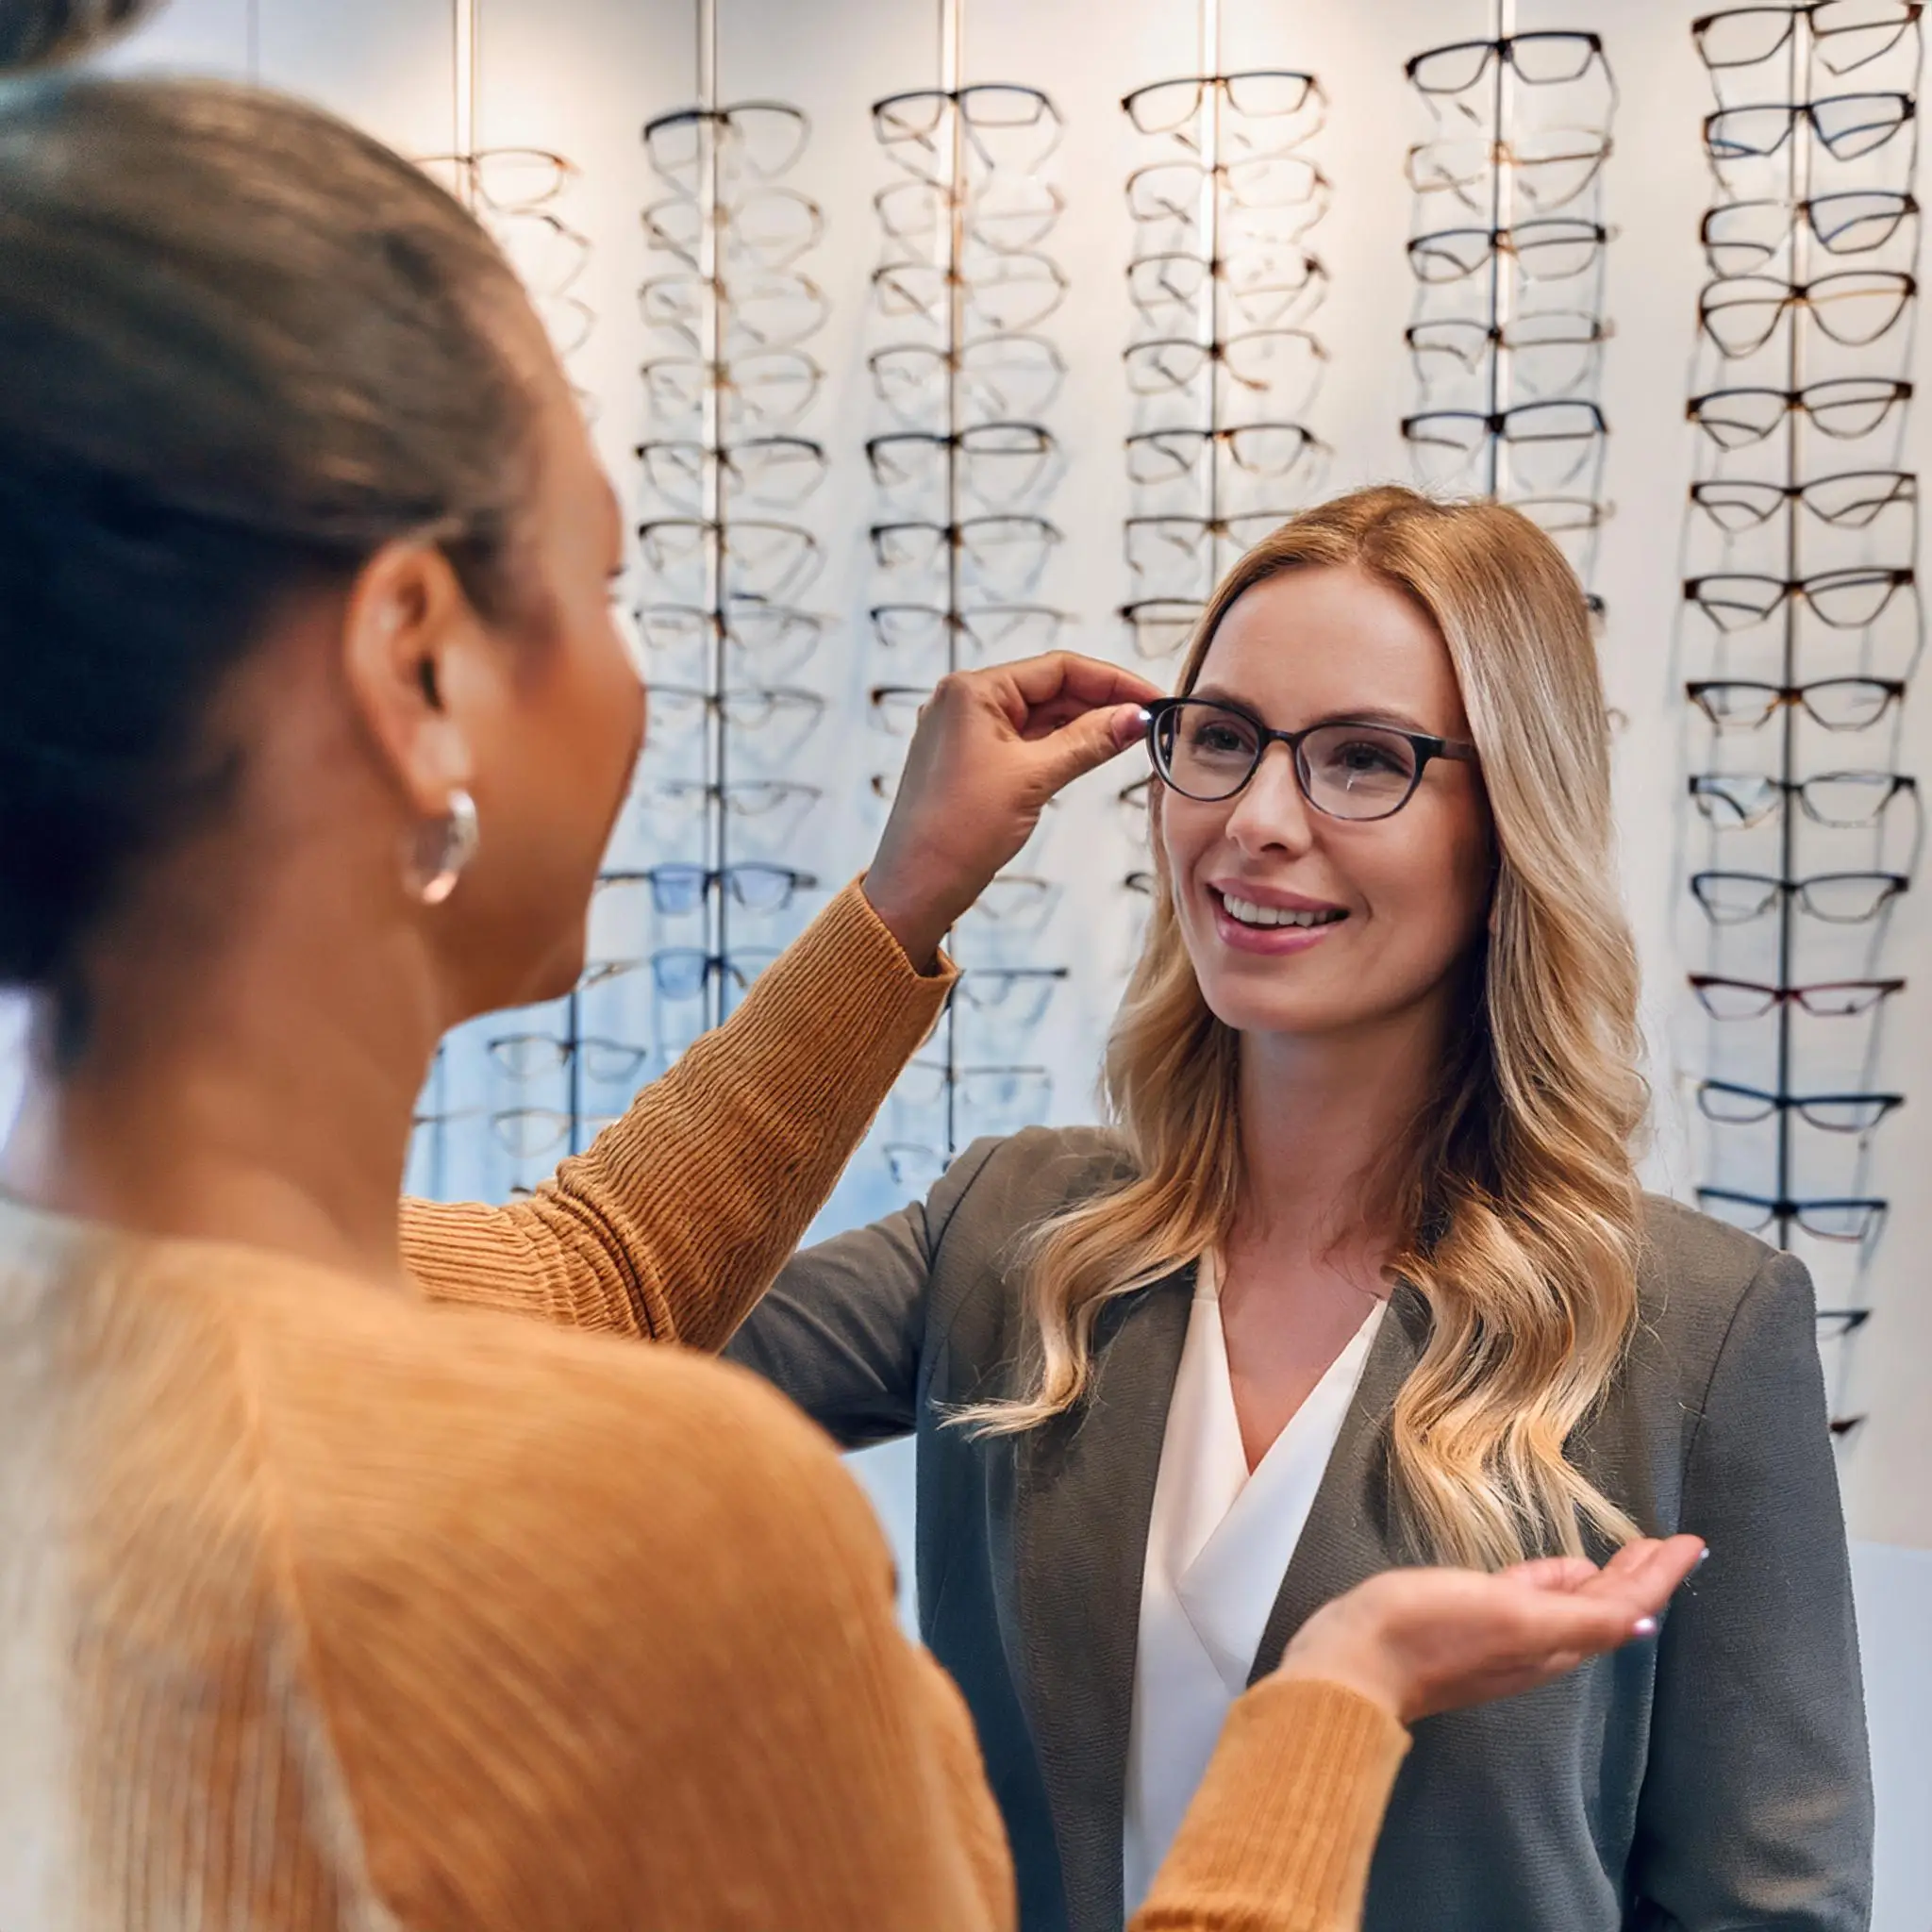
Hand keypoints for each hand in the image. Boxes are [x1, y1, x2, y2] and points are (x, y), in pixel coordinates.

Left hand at [862, 653, 1162, 969]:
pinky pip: (1025, 742)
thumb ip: (1088, 741)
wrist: (916, 886)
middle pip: (1049, 688)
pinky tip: (1093, 753)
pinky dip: (1060, 746)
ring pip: (1039, 716)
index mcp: (972, 690)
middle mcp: (964, 702)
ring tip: (1130, 738)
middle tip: (1149, 722)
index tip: (1152, 698)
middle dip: (1100, 703)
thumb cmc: (959, 830)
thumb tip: (1135, 717)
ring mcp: (965, 732)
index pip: (1057, 668)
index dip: (1111, 681)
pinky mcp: (970, 761)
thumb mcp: (1033, 778)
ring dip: (1083, 725)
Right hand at [1274, 1534, 1707, 1724]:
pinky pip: (1532, 1598)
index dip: (1659, 1578)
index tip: (1693, 1544)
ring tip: (1628, 1552)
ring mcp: (1503, 1632)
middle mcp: (1538, 1642)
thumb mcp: (1511, 1619)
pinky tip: (1562, 1568)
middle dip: (1640, 1576)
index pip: (1623, 1608)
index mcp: (1554, 1642)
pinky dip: (1556, 1580)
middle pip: (1604, 1607)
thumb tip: (1644, 1625)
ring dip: (1603, 1577)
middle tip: (1669, 1543)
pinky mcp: (1469, 1618)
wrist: (1354, 1659)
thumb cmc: (1431, 1630)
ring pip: (1572, 1603)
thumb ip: (1576, 1621)